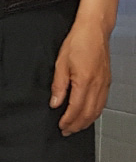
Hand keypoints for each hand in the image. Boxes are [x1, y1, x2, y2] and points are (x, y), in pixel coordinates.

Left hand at [52, 15, 111, 134]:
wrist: (94, 30)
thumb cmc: (77, 43)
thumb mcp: (60, 64)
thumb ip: (58, 86)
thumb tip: (55, 103)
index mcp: (85, 81)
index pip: (76, 109)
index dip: (68, 120)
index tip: (60, 126)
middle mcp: (97, 85)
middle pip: (88, 113)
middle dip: (77, 125)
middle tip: (66, 131)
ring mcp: (104, 84)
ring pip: (97, 110)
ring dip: (87, 121)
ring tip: (76, 127)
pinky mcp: (107, 81)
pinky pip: (102, 102)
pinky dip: (95, 112)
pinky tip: (88, 114)